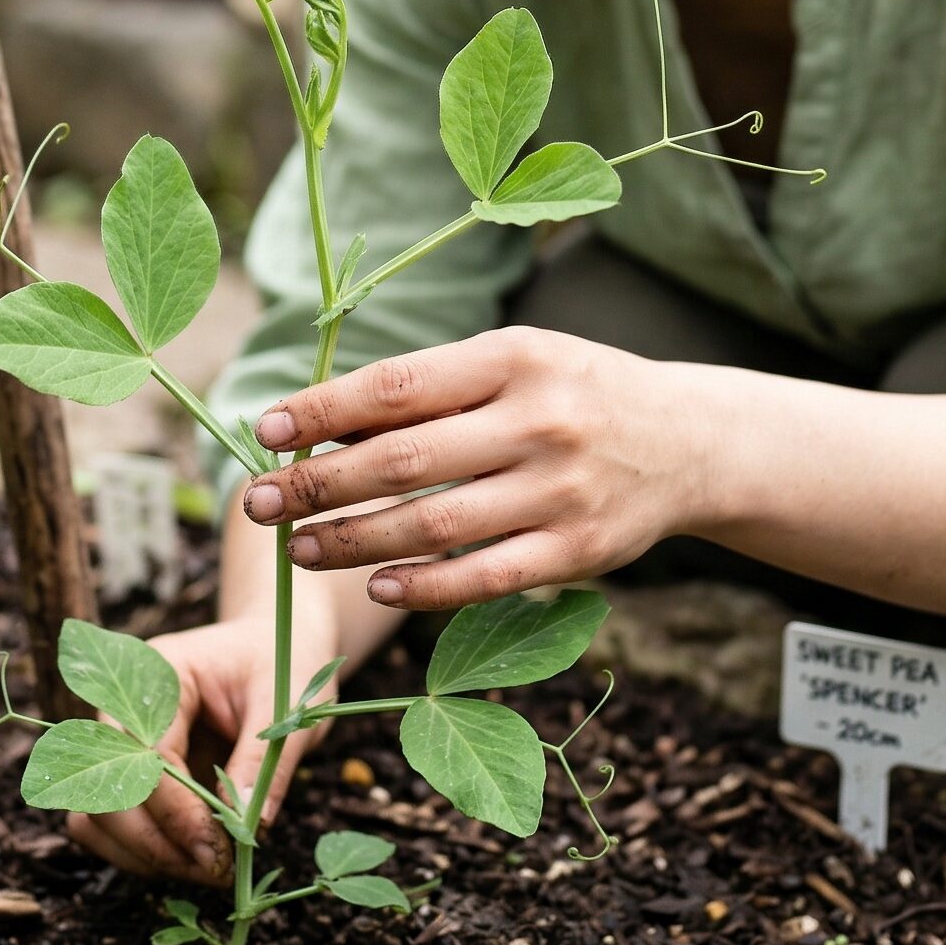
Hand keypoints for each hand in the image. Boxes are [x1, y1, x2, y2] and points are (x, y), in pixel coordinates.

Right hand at [62, 613, 340, 886]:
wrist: (278, 647)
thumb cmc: (283, 663)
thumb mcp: (285, 706)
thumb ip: (262, 763)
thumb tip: (248, 827)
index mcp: (160, 671)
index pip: (145, 754)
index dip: (176, 812)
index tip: (215, 852)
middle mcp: (125, 707)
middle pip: (105, 791)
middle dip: (155, 843)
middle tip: (214, 871)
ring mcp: (123, 743)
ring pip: (96, 818)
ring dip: (144, 856)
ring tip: (207, 870)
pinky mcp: (134, 775)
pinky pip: (116, 828)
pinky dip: (146, 854)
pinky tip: (194, 860)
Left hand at [241, 327, 706, 610]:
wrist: (690, 440)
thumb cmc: (574, 393)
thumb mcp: (515, 361)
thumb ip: (433, 388)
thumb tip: (321, 424)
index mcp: (514, 357)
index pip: (398, 385)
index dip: (323, 410)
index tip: (266, 429)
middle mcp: (539, 420)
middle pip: (404, 459)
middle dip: (317, 484)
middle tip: (255, 503)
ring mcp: (561, 490)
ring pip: (435, 525)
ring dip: (353, 541)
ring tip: (298, 549)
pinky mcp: (580, 551)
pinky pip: (486, 578)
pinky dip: (425, 587)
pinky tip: (377, 587)